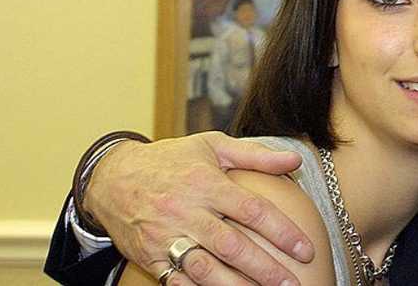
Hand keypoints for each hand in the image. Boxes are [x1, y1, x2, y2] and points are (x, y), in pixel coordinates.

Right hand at [84, 131, 312, 285]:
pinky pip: (178, 281)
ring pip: (205, 268)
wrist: (111, 177)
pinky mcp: (149, 257)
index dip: (282, 232)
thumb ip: (256, 155)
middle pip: (232, 246)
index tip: (305, 250)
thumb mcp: (213, 146)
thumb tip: (296, 160)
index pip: (252, 211)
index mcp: (206, 183)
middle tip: (292, 282)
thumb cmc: (171, 159)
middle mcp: (187, 211)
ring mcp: (166, 236)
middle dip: (265, 268)